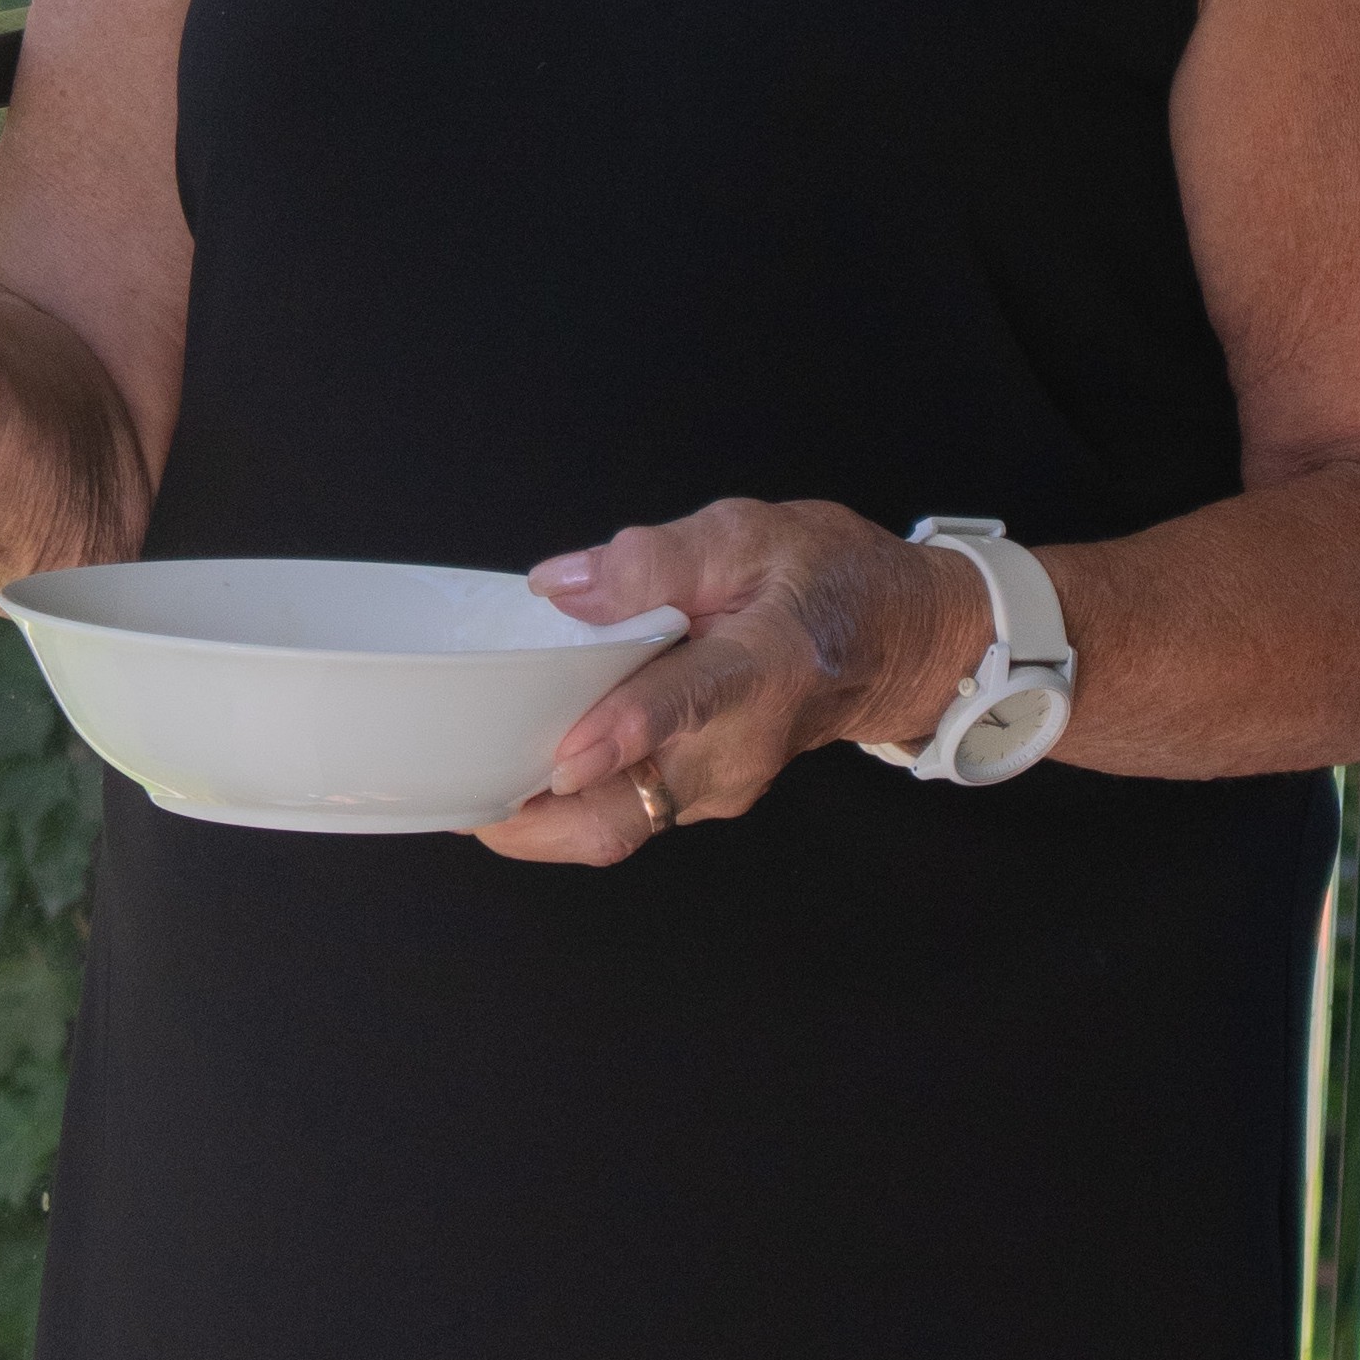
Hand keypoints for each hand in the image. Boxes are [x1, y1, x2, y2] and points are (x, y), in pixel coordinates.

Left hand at [471, 499, 988, 866]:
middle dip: (538, 818)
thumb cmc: (826, 580)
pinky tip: (520, 763)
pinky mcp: (703, 795)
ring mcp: (720, 784)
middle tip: (457, 792)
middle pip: (631, 809)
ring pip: (619, 825)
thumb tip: (563, 587)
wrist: (902, 643)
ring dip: (542, 815)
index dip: (624, 732)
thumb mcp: (749, 534)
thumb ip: (655, 561)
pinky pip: (626, 813)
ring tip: (465, 780)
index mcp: (761, 666)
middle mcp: (738, 746)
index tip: (565, 754)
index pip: (688, 703)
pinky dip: (568, 802)